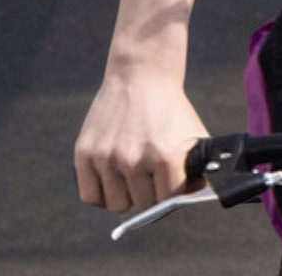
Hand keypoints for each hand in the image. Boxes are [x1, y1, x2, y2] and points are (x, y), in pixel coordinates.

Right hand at [74, 71, 209, 212]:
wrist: (141, 75)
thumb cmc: (169, 108)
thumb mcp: (191, 134)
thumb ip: (197, 169)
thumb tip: (196, 197)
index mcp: (166, 156)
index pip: (168, 200)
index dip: (170, 193)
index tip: (168, 184)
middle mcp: (134, 159)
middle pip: (142, 206)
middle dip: (149, 194)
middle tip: (150, 176)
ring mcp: (107, 158)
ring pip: (117, 205)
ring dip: (125, 195)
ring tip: (131, 175)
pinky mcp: (85, 154)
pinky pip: (90, 196)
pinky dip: (101, 194)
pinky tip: (112, 178)